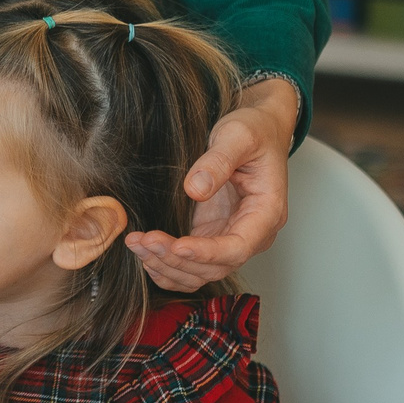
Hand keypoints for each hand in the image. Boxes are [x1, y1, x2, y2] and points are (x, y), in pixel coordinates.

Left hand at [127, 77, 298, 290]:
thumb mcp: (239, 136)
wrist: (256, 130)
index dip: (207, 253)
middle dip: (177, 259)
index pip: (238, 247)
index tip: (177, 246)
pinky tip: (144, 255)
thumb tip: (195, 189)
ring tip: (136, 244)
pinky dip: (167, 266)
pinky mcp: (211, 234)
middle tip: (144, 240)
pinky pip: (190, 264)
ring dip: (166, 266)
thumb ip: (219, 161)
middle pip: (216, 266)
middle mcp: (251, 233)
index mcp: (267, 214)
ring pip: (200, 272)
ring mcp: (229, 236)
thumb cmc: (254, 132)